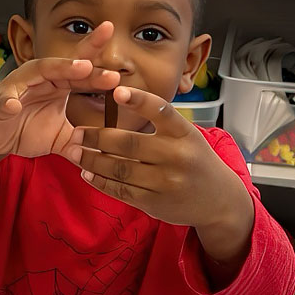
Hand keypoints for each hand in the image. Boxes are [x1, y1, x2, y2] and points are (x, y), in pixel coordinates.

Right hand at [0, 23, 119, 157]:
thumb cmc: (25, 129)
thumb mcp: (60, 138)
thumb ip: (81, 142)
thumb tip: (107, 154)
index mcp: (58, 84)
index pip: (82, 71)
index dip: (100, 68)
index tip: (121, 70)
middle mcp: (40, 78)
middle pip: (66, 66)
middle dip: (88, 65)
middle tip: (111, 72)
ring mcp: (19, 87)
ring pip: (39, 72)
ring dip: (59, 69)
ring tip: (80, 69)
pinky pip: (5, 101)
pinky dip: (9, 102)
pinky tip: (14, 105)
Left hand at [63, 85, 255, 261]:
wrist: (219, 201)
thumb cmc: (196, 161)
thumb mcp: (187, 137)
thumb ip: (160, 124)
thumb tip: (119, 103)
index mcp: (184, 134)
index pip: (161, 111)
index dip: (139, 100)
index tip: (117, 91)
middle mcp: (176, 156)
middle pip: (128, 143)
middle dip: (97, 137)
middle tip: (77, 133)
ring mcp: (165, 182)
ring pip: (119, 169)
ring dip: (92, 161)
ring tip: (76, 152)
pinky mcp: (155, 203)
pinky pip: (121, 191)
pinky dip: (100, 182)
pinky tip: (88, 174)